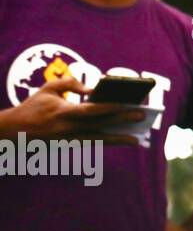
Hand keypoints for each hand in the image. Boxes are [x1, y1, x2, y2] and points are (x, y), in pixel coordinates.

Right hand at [1, 75, 145, 144]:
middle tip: (142, 116)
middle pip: (100, 125)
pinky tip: (122, 140)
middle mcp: (67, 129)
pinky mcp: (68, 146)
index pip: (91, 111)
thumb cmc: (33, 106)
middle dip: (122, 121)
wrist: (13, 132)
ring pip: (98, 139)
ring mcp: (68, 140)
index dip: (110, 109)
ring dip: (118, 139)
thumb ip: (71, 84)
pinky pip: (92, 143)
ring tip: (138, 139)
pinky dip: (107, 141)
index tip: (127, 105)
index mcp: (62, 112)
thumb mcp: (48, 89)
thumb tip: (92, 89)